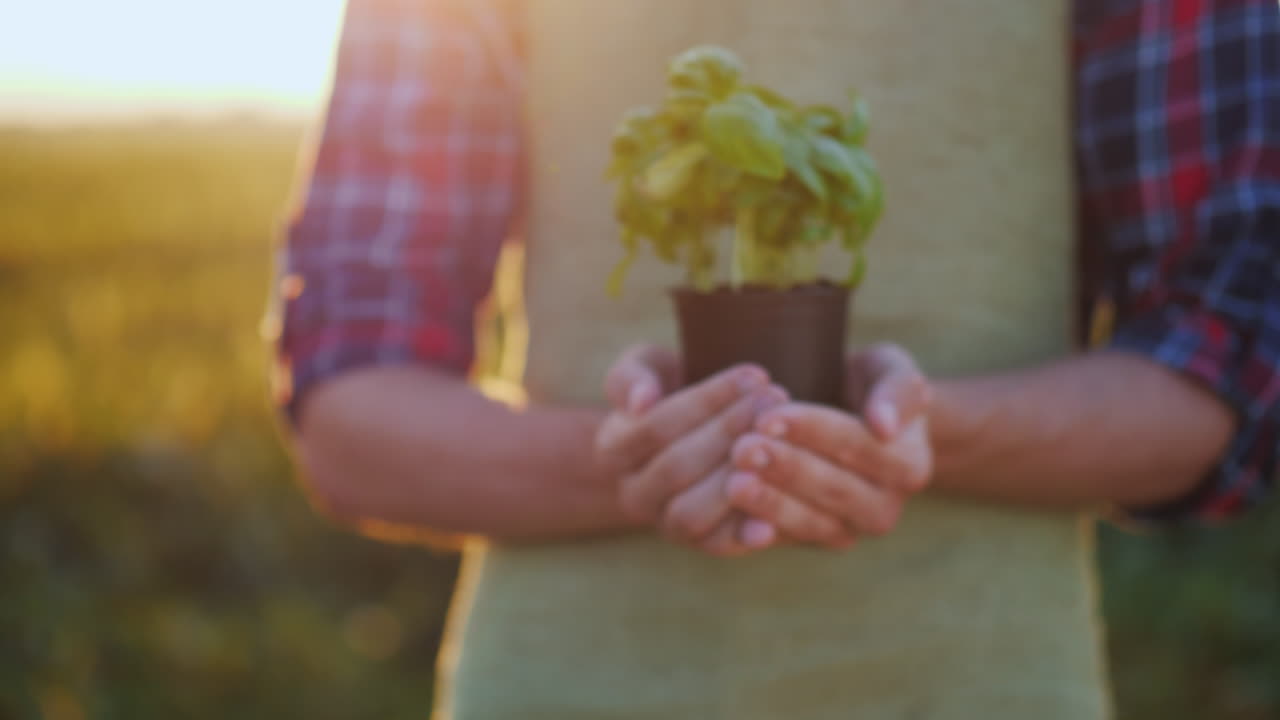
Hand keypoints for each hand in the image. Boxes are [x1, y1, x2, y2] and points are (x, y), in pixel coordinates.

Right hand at [596, 345, 848, 554]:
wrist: (695, 436)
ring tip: (779, 442)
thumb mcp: (647, 368)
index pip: (657, 425)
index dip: (708, 400)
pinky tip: (771, 519)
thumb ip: (633, 376)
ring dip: (738, 477)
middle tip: (776, 399)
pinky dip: (744, 534)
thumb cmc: (674, 391)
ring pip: (691, 512)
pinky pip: (718, 545)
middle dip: (731, 430)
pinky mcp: (702, 544)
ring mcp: (665, 524)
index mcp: (612, 450)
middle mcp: (632, 494)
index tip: (755, 375)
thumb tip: (642, 401)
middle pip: (677, 467)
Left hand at [725, 344, 932, 540]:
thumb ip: (899, 391)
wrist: (848, 419)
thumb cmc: (868, 385)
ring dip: (769, 503)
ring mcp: (847, 530)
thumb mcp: (892, 371)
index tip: (770, 416)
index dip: (813, 431)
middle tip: (742, 448)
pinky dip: (754, 530)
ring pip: (808, 522)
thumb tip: (883, 425)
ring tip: (734, 481)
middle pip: (832, 488)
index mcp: (909, 464)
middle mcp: (883, 506)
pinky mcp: (812, 542)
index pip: (857, 445)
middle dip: (786, 468)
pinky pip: (784, 541)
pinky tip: (728, 513)